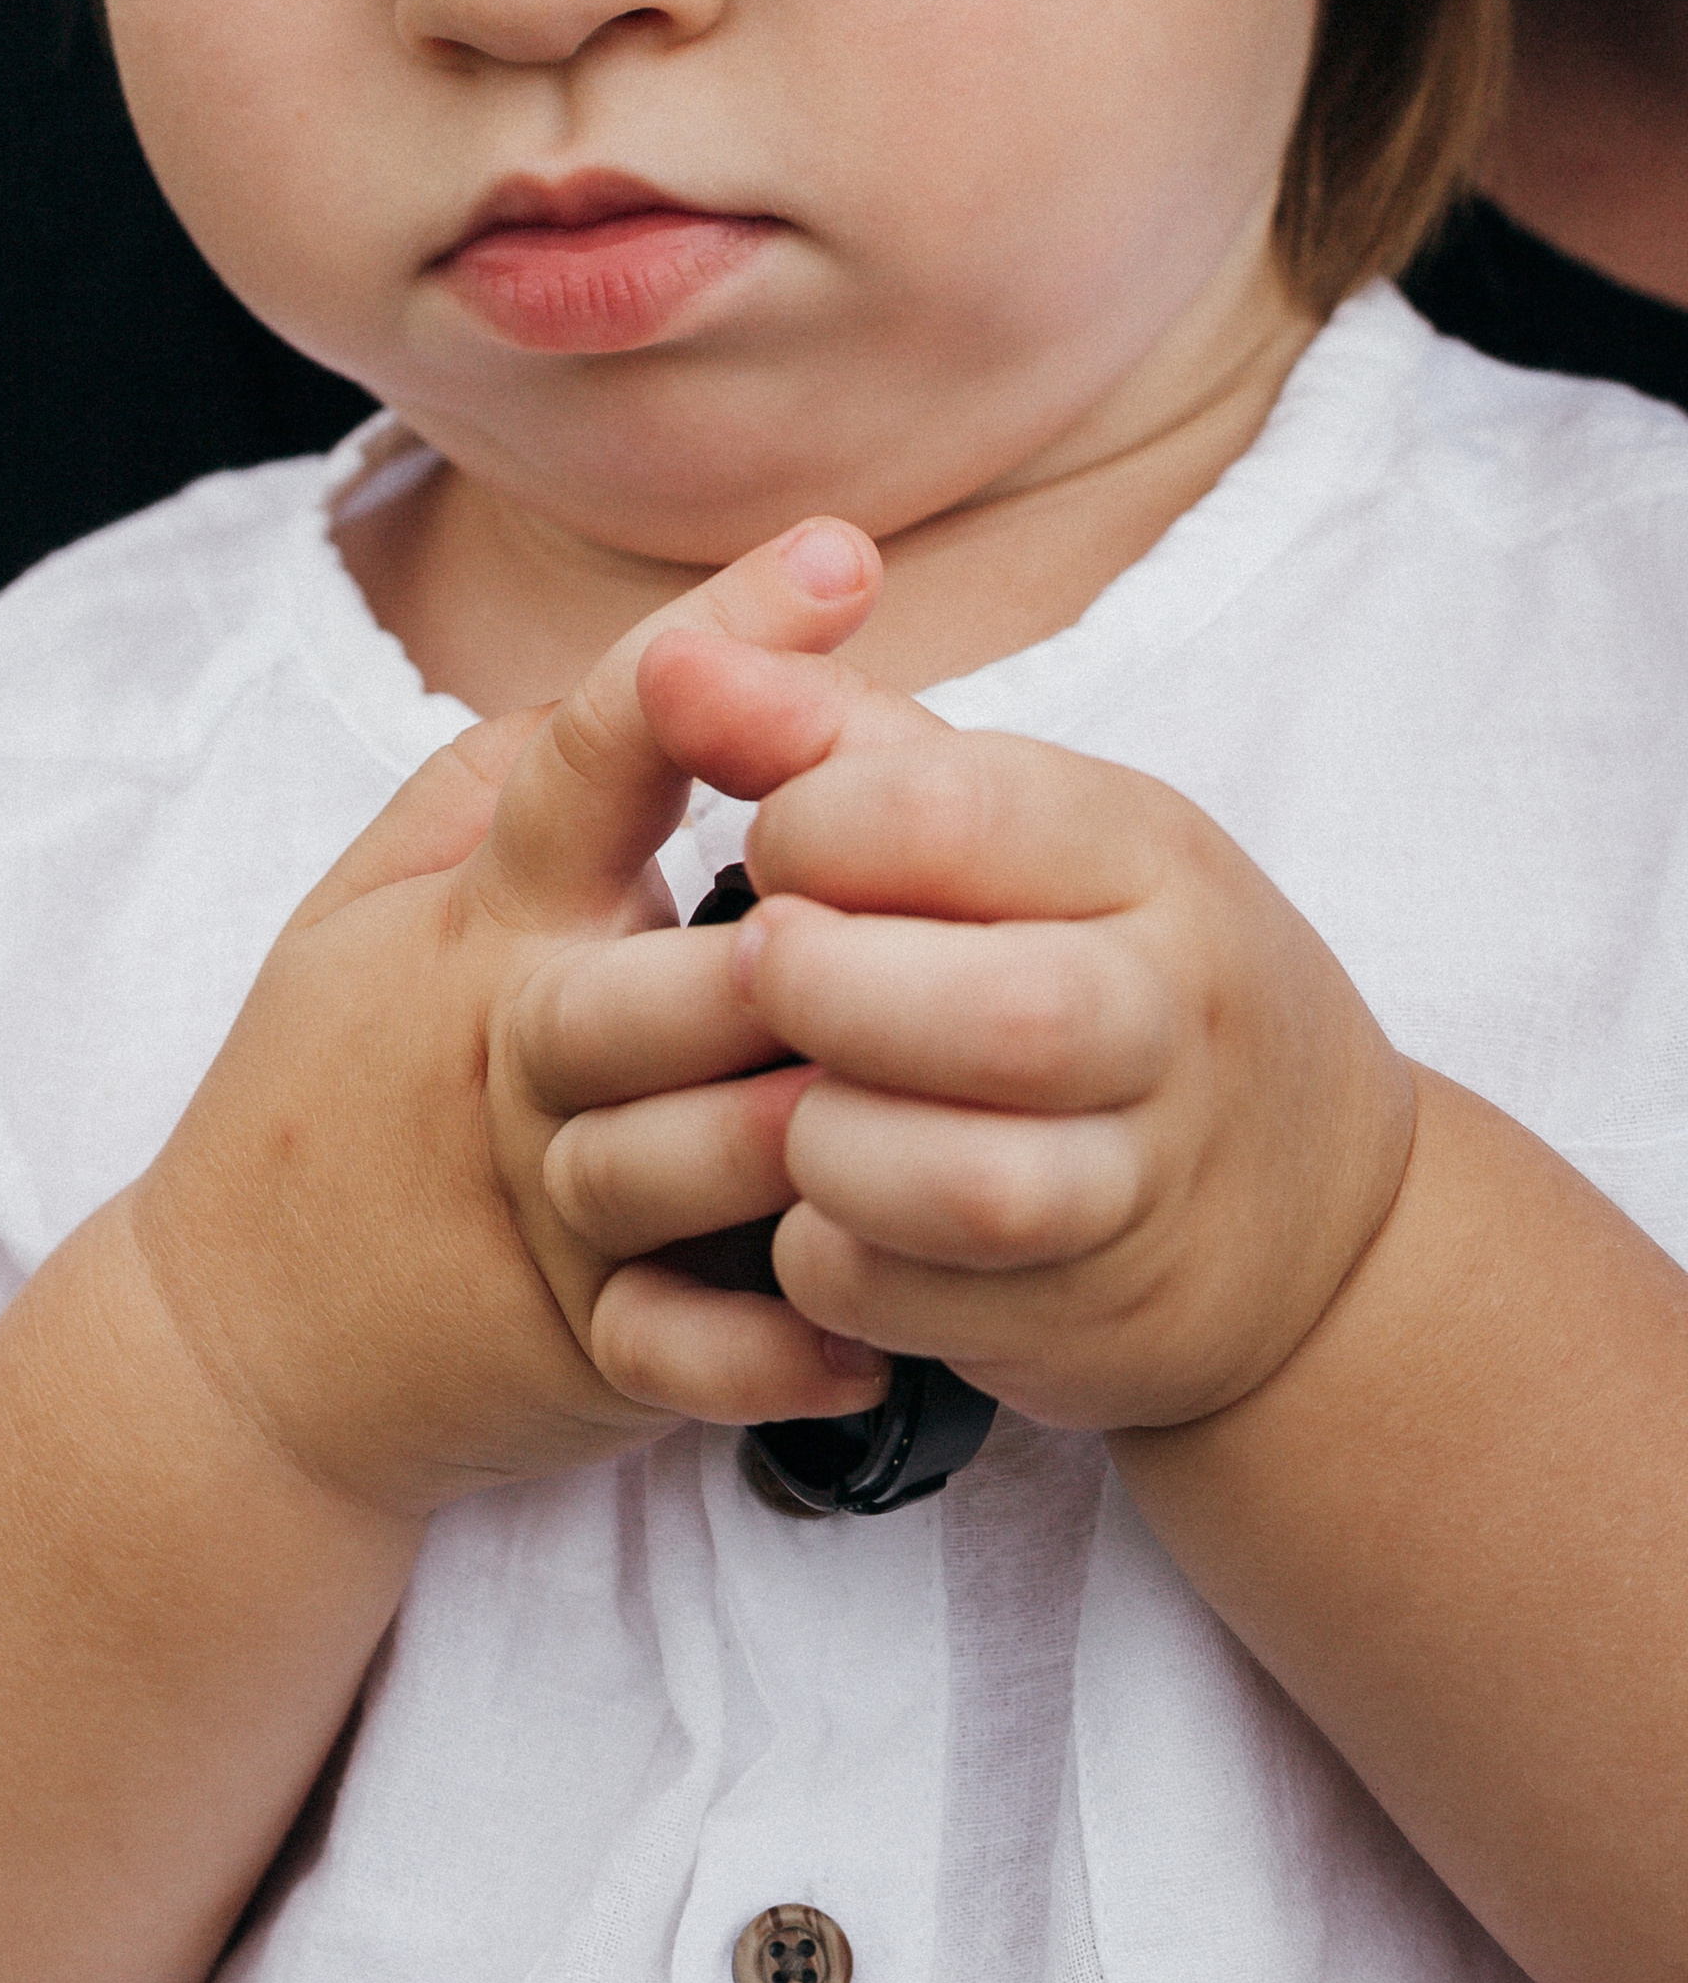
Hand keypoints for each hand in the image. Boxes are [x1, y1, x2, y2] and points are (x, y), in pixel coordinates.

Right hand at [121, 528, 889, 1525]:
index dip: (712, 649)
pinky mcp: (570, 1343)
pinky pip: (685, 1351)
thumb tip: (654, 671)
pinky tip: (873, 1333)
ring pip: (695, 1164)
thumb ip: (493, 783)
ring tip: (962, 1116)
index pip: (595, 751)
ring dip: (818, 1144)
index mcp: (479, 915)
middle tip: (934, 903)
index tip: (838, 556)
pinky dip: (777, 1350)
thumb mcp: (362, 907)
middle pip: (668, 978)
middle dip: (793, 950)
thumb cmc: (330, 1085)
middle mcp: (515, 1048)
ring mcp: (543, 1204)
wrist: (233, 1346)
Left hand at [545, 635, 1415, 1434]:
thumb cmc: (1106, 962)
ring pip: (968, 1186)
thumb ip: (830, 735)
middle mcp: (1175, 1017)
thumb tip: (671, 662)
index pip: (959, 813)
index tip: (778, 847)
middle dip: (828, 989)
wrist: (1311, 1220)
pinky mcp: (1094, 1320)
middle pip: (1003, 1014)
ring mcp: (1147, 1185)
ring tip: (792, 1104)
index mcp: (1148, 854)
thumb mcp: (1017, 821)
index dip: (817, 823)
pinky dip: (832, 1260)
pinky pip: (918, 1303)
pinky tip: (822, 1210)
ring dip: (828, 1146)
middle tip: (764, 969)